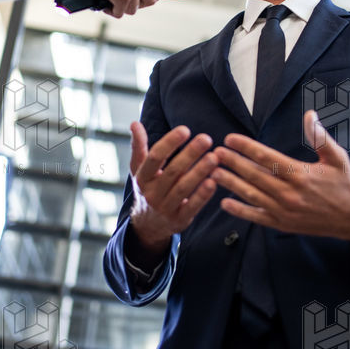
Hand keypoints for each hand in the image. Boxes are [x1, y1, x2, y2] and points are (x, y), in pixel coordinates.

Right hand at [128, 121, 217, 251]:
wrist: (148, 225)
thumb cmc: (148, 188)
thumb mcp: (140, 169)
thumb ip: (139, 146)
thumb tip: (135, 123)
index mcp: (143, 177)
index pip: (155, 157)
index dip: (169, 142)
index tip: (185, 129)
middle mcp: (151, 193)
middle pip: (172, 171)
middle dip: (190, 154)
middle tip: (206, 139)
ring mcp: (165, 208)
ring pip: (183, 188)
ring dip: (199, 172)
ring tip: (214, 157)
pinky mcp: (179, 220)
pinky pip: (192, 207)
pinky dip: (203, 195)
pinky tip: (214, 181)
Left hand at [212, 110, 349, 240]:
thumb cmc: (344, 184)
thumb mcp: (337, 157)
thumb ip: (320, 136)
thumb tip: (310, 114)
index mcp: (300, 174)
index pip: (267, 158)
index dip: (246, 147)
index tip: (230, 139)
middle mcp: (289, 193)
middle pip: (254, 175)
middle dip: (232, 163)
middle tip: (215, 152)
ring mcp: (284, 211)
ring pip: (251, 195)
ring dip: (230, 184)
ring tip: (213, 172)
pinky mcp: (282, 224)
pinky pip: (257, 216)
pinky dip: (240, 210)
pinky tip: (225, 202)